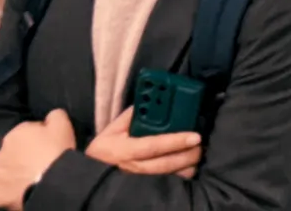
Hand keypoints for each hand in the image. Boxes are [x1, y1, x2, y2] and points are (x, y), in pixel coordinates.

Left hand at [0, 108, 77, 209]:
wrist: (50, 184)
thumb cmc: (56, 152)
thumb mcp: (62, 124)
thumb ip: (54, 115)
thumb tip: (50, 116)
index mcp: (15, 133)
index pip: (27, 131)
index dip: (40, 137)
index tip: (49, 145)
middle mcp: (1, 152)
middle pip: (15, 151)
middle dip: (25, 154)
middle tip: (42, 161)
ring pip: (7, 170)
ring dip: (17, 171)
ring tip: (34, 177)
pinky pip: (4, 189)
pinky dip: (13, 189)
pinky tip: (26, 188)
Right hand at [86, 106, 203, 178]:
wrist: (89, 173)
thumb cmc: (104, 148)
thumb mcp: (112, 129)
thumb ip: (131, 115)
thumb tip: (149, 102)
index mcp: (124, 150)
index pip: (153, 146)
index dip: (175, 141)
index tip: (194, 136)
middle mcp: (132, 168)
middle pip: (164, 165)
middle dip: (186, 155)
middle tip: (200, 145)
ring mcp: (138, 180)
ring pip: (167, 178)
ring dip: (186, 168)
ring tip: (197, 157)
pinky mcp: (143, 188)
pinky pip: (165, 184)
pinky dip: (179, 178)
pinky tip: (189, 169)